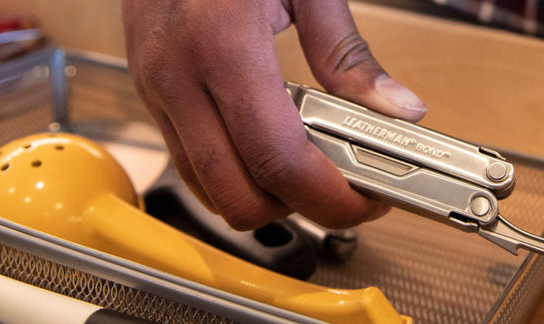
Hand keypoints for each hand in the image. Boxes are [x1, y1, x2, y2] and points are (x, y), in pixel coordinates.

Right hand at [122, 0, 428, 229]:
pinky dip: (229, 171)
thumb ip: (348, 54)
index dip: (328, 197)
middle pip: (237, 194)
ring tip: (307, 170)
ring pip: (205, 188)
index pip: (277, 159)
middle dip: (298, 209)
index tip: (364, 200)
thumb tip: (396, 108)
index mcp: (223, 44)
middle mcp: (177, 74)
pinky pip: (186, 158)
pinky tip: (266, 146)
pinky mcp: (147, 88)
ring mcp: (154, 85)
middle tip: (343, 193)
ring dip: (260, 196)